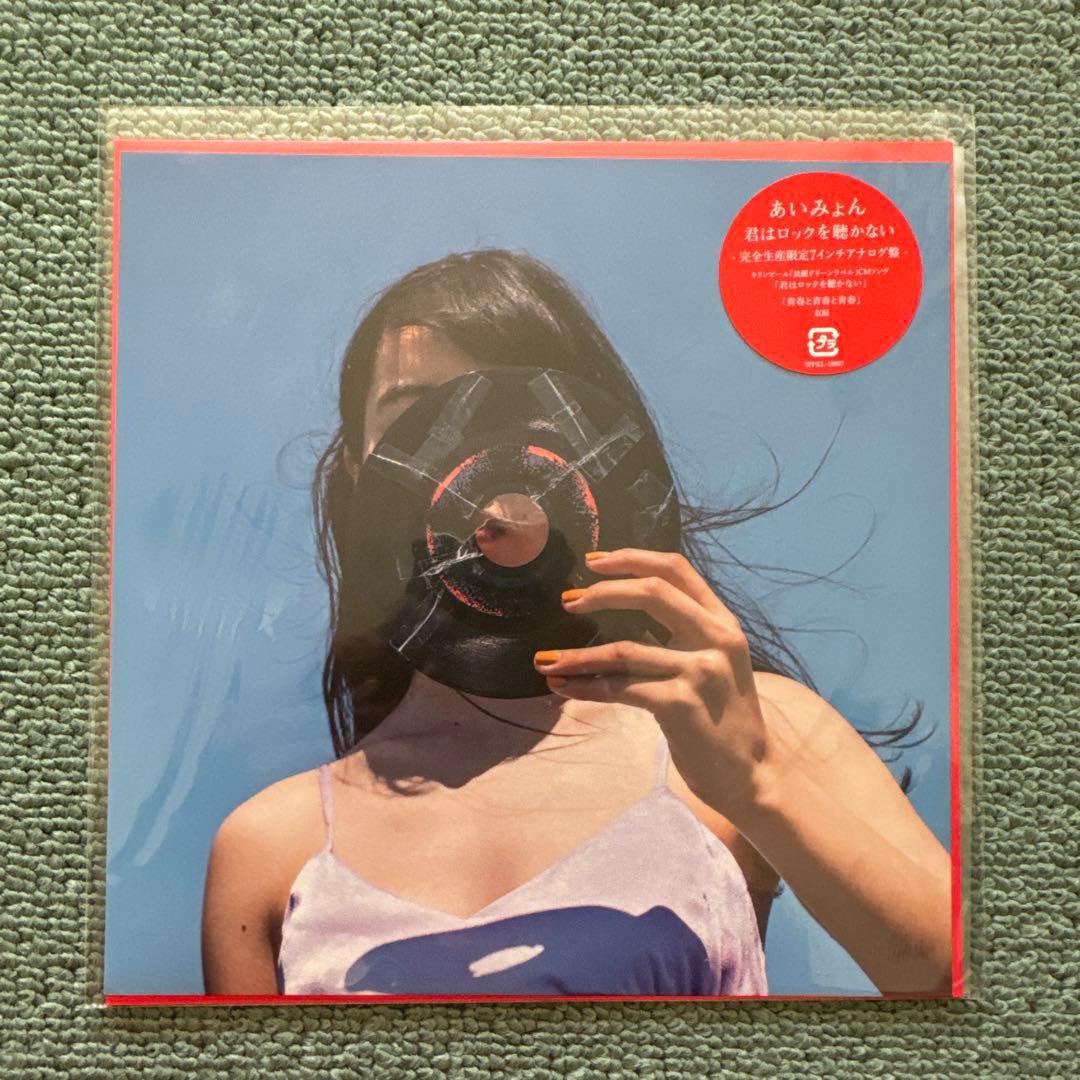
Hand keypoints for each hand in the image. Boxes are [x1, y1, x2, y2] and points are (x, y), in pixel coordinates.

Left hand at [533, 548, 769, 818]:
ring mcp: (701, 671)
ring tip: (546, 660)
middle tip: (567, 602)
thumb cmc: (723, 719)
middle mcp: (717, 639)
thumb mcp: (715, 662)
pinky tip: (564, 687)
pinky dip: (585, 686)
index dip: (632, 558)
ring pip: (624, 650)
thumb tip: (622, 607)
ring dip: (577, 656)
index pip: (676, 569)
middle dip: (602, 593)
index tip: (593, 562)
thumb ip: (684, 633)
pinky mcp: (682, 705)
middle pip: (652, 593)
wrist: (752, 775)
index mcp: (723, 622)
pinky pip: (620, 688)